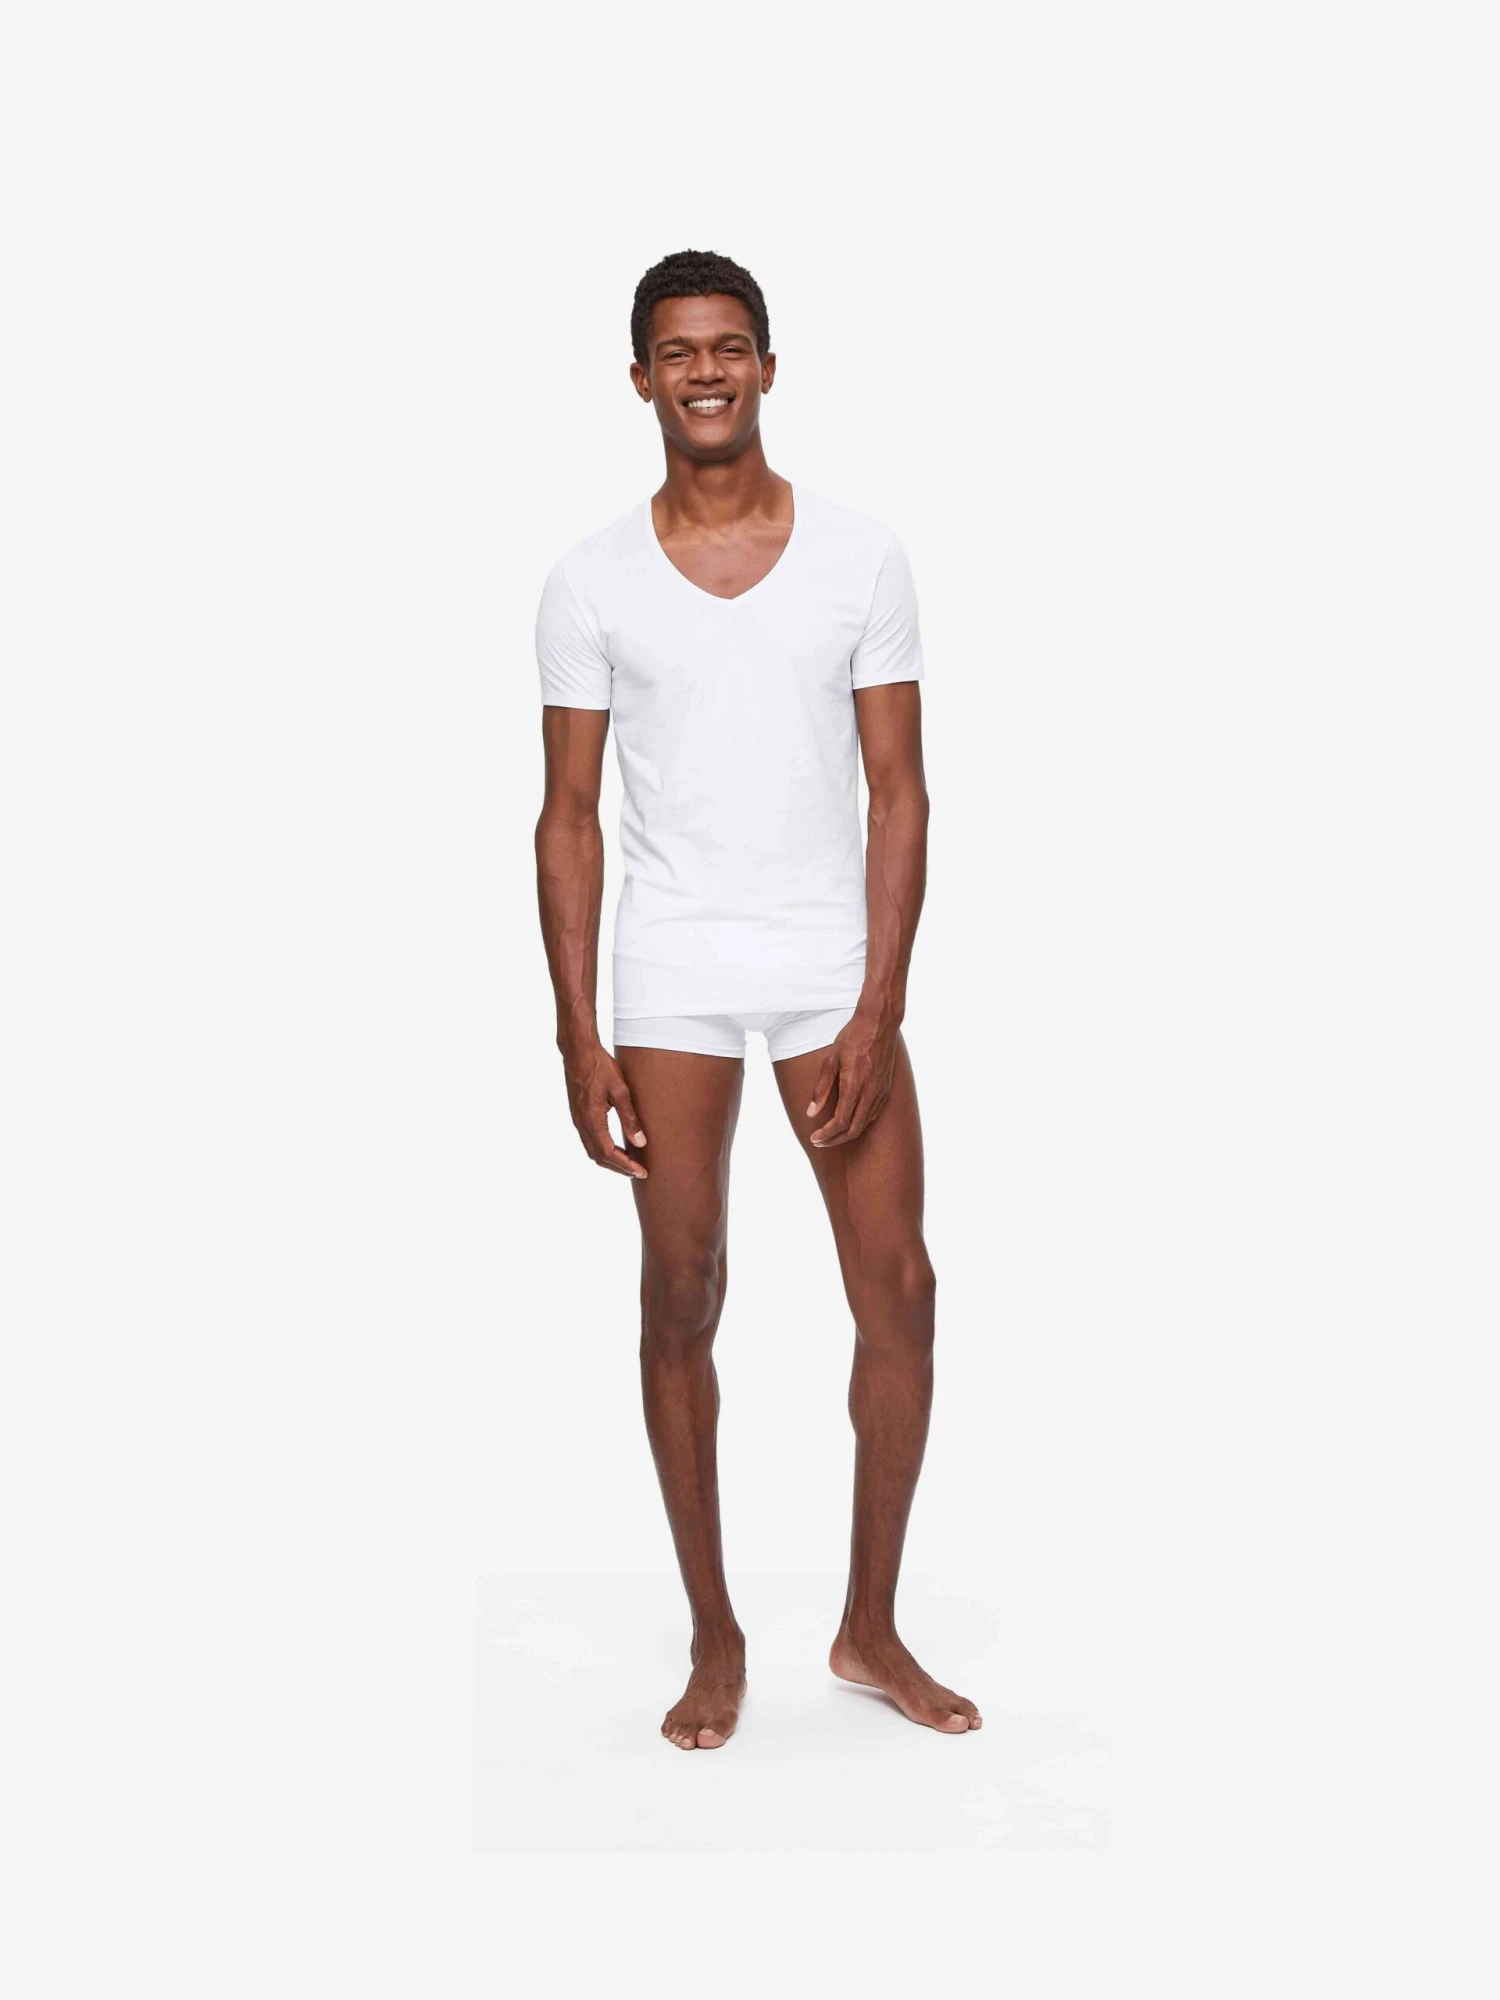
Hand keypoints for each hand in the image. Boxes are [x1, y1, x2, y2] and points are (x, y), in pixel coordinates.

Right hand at [560, 1038, 648, 1178]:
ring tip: (630, 1163)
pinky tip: (615, 1147)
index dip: (625, 1165)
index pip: (608, 1153)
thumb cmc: (599, 1067)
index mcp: (592, 1119)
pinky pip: (589, 1141)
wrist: (577, 1051)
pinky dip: (603, 1150)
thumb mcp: (620, 1090)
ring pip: (592, 1151)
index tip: (641, 1171)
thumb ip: (630, 1118)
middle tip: (639, 1172)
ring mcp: (578, 1120)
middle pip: (599, 1157)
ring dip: (611, 1161)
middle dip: (619, 1168)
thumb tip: (641, 1142)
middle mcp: (582, 1123)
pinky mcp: (578, 1115)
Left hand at [805, 1008, 899, 1147]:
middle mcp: (870, 1093)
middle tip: (820, 1142)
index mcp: (854, 1086)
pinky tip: (850, 1121)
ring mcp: (880, 1092)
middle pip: (853, 1130)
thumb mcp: (830, 1060)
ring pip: (864, 1124)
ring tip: (831, 1134)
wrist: (879, 1024)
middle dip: (835, 1140)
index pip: (840, 1122)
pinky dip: (860, 1123)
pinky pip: (873, 1114)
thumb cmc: (852, 1038)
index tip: (814, 1138)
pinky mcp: (886, 1089)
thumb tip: (811, 1112)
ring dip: (847, 1134)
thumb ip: (821, 1089)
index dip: (826, 1134)